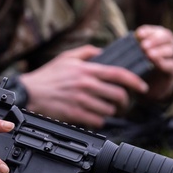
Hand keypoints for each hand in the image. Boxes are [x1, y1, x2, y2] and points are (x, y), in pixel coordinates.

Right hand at [19, 46, 149, 128]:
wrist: (29, 93)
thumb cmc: (47, 76)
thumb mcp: (66, 57)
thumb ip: (86, 52)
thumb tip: (102, 51)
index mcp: (87, 70)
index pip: (119, 74)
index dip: (135, 81)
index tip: (143, 87)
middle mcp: (87, 85)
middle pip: (118, 95)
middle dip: (125, 101)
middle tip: (123, 103)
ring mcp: (82, 101)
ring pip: (109, 110)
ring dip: (111, 111)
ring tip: (106, 108)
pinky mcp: (76, 114)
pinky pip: (98, 121)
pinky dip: (99, 120)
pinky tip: (94, 116)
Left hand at [135, 25, 172, 102]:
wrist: (152, 88)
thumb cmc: (143, 68)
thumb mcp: (138, 57)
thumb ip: (134, 48)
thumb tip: (124, 42)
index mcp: (161, 39)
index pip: (157, 30)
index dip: (149, 31)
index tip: (138, 34)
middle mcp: (169, 46)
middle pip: (167, 37)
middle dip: (155, 40)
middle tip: (143, 46)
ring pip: (171, 50)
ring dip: (159, 51)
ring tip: (149, 54)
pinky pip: (172, 65)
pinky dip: (164, 63)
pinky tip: (156, 63)